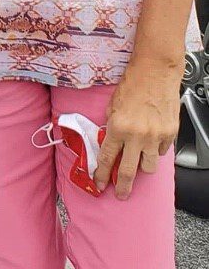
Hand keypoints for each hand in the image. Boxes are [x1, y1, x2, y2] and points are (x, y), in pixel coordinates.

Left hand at [93, 54, 182, 197]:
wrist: (155, 74)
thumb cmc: (131, 86)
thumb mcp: (111, 107)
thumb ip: (111, 128)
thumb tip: (109, 143)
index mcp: (118, 128)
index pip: (106, 158)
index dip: (101, 174)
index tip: (99, 183)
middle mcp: (137, 135)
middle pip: (129, 171)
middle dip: (123, 186)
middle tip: (121, 195)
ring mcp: (156, 136)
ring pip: (149, 166)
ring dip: (142, 167)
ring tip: (137, 162)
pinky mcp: (170, 134)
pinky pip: (161, 152)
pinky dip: (155, 150)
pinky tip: (150, 142)